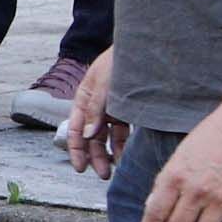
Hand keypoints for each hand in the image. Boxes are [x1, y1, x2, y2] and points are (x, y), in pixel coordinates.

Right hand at [60, 46, 126, 175]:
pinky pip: (125, 132)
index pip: (75, 129)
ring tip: (118, 169)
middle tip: (103, 175)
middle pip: (92, 137)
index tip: (80, 168)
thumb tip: (88, 136)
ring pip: (108, 137)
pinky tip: (129, 155)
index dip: (76, 150)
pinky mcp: (129, 110)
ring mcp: (113, 109)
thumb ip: (96, 109)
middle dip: (95, 157)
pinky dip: (126, 144)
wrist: (146, 46)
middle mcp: (97, 107)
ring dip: (111, 153)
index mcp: (84, 99)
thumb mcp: (104, 83)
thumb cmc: (121, 59)